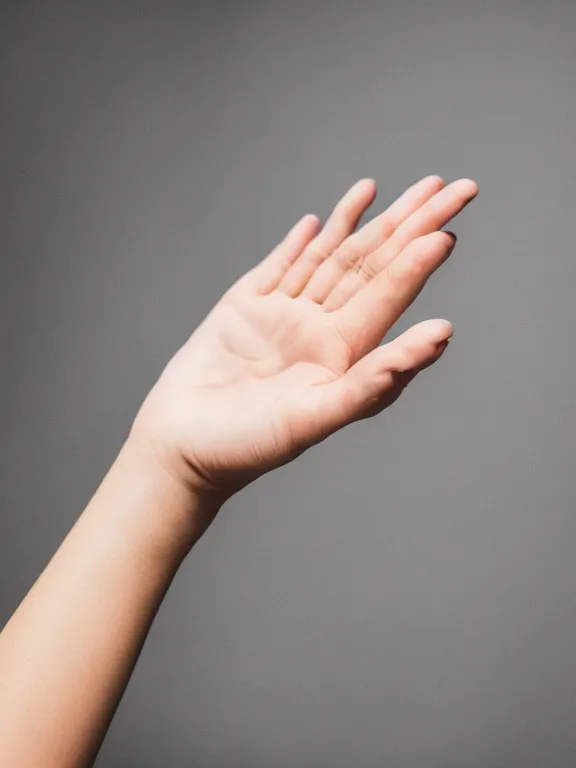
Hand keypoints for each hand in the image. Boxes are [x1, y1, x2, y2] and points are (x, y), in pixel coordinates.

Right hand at [130, 175, 477, 500]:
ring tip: (387, 188)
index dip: (419, 258)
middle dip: (410, 224)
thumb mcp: (314, 416)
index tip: (449, 223)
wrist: (182, 448)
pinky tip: (323, 222)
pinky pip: (280, 266)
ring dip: (359, 222)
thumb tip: (441, 336)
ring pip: (328, 258)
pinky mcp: (244, 307)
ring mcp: (281, 315)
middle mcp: (318, 329)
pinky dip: (300, 243)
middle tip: (451, 186)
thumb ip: (375, 381)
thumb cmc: (247, 444)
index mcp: (340, 352)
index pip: (388, 293)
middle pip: (370, 265)